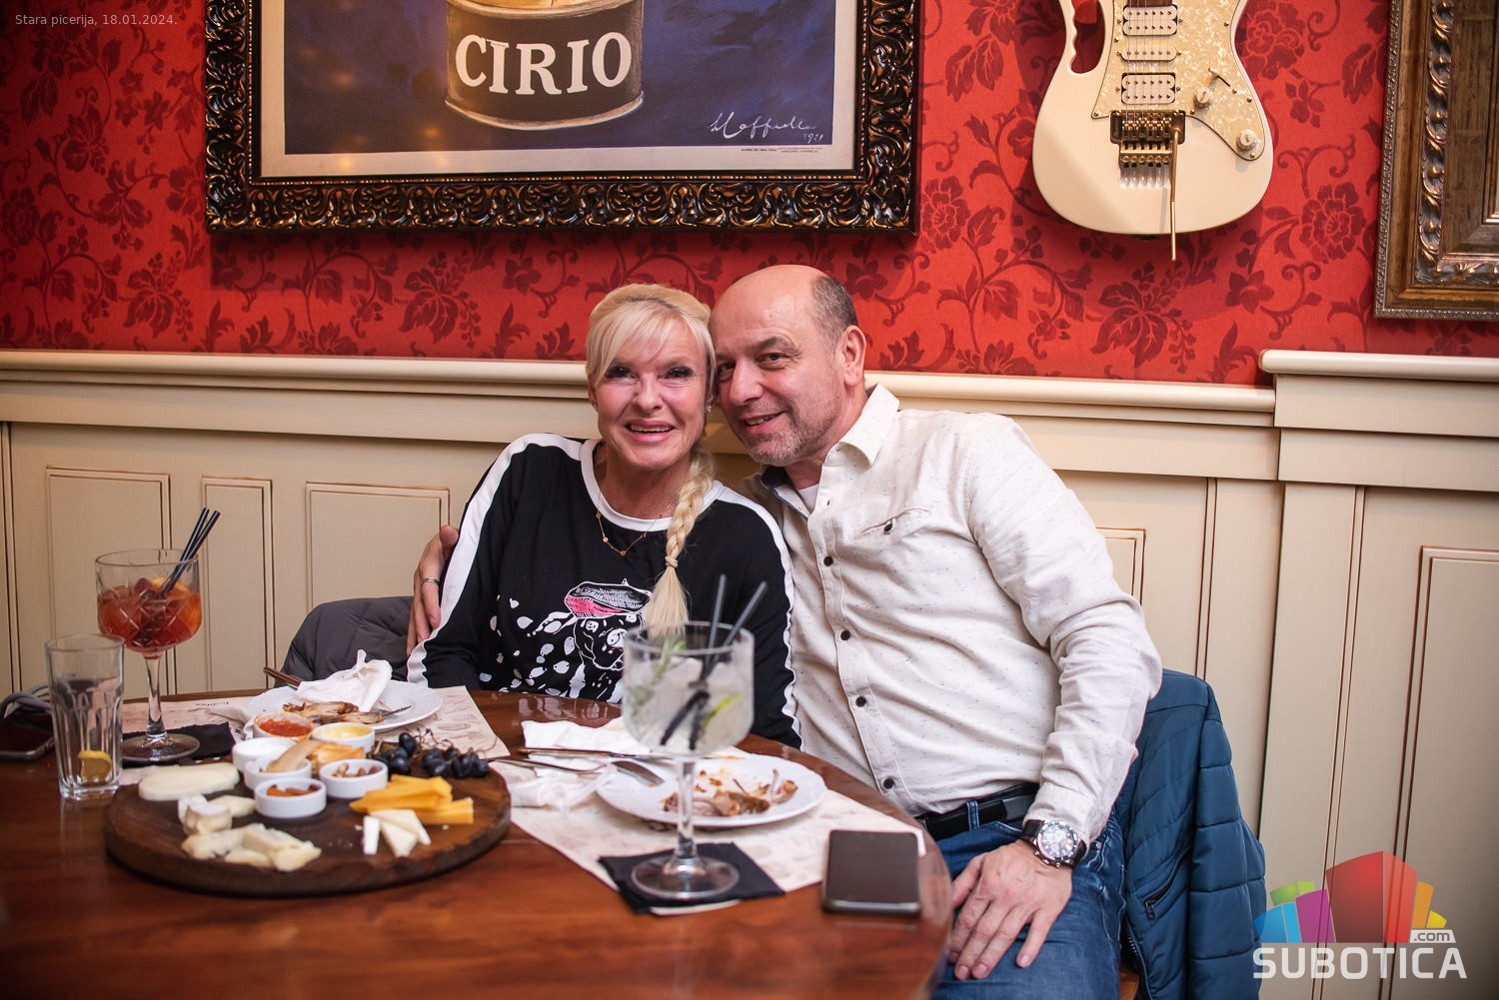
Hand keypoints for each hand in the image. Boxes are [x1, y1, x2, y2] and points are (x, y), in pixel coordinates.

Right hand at [406, 524, 457, 652]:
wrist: (446, 544)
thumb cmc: (451, 543)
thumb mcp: (452, 538)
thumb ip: (450, 537)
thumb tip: (448, 531)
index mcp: (428, 565)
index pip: (428, 587)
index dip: (431, 604)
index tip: (436, 619)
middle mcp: (420, 579)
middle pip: (418, 604)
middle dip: (421, 624)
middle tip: (426, 641)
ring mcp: (419, 591)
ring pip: (414, 614)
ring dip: (416, 633)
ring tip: (415, 651)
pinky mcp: (421, 599)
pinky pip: (416, 617)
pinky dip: (414, 633)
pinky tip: (414, 649)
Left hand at [947, 840, 1072, 979]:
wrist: (1048, 847)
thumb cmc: (1012, 857)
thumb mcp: (982, 861)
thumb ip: (963, 883)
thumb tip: (948, 902)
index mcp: (988, 884)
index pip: (969, 917)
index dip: (958, 938)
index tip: (950, 954)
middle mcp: (1006, 895)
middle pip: (984, 930)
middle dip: (970, 953)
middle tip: (962, 973)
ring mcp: (1027, 903)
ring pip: (1006, 934)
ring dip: (992, 955)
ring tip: (980, 971)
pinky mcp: (1048, 908)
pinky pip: (1039, 931)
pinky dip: (1031, 947)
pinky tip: (1021, 962)